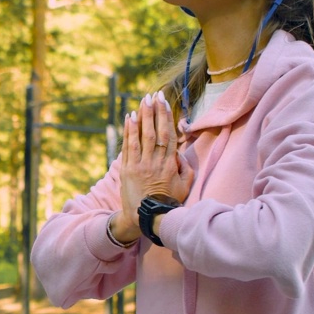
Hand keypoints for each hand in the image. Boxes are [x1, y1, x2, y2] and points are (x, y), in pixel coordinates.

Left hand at [116, 91, 193, 235]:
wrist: (146, 217)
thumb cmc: (168, 202)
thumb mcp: (185, 186)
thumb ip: (186, 167)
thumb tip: (180, 153)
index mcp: (169, 164)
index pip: (168, 135)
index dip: (166, 117)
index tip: (164, 102)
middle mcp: (154, 162)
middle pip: (155, 132)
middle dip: (154, 112)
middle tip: (153, 95)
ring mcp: (139, 165)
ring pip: (141, 136)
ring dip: (142, 117)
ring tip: (142, 101)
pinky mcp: (127, 169)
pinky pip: (128, 147)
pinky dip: (128, 131)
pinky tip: (130, 117)